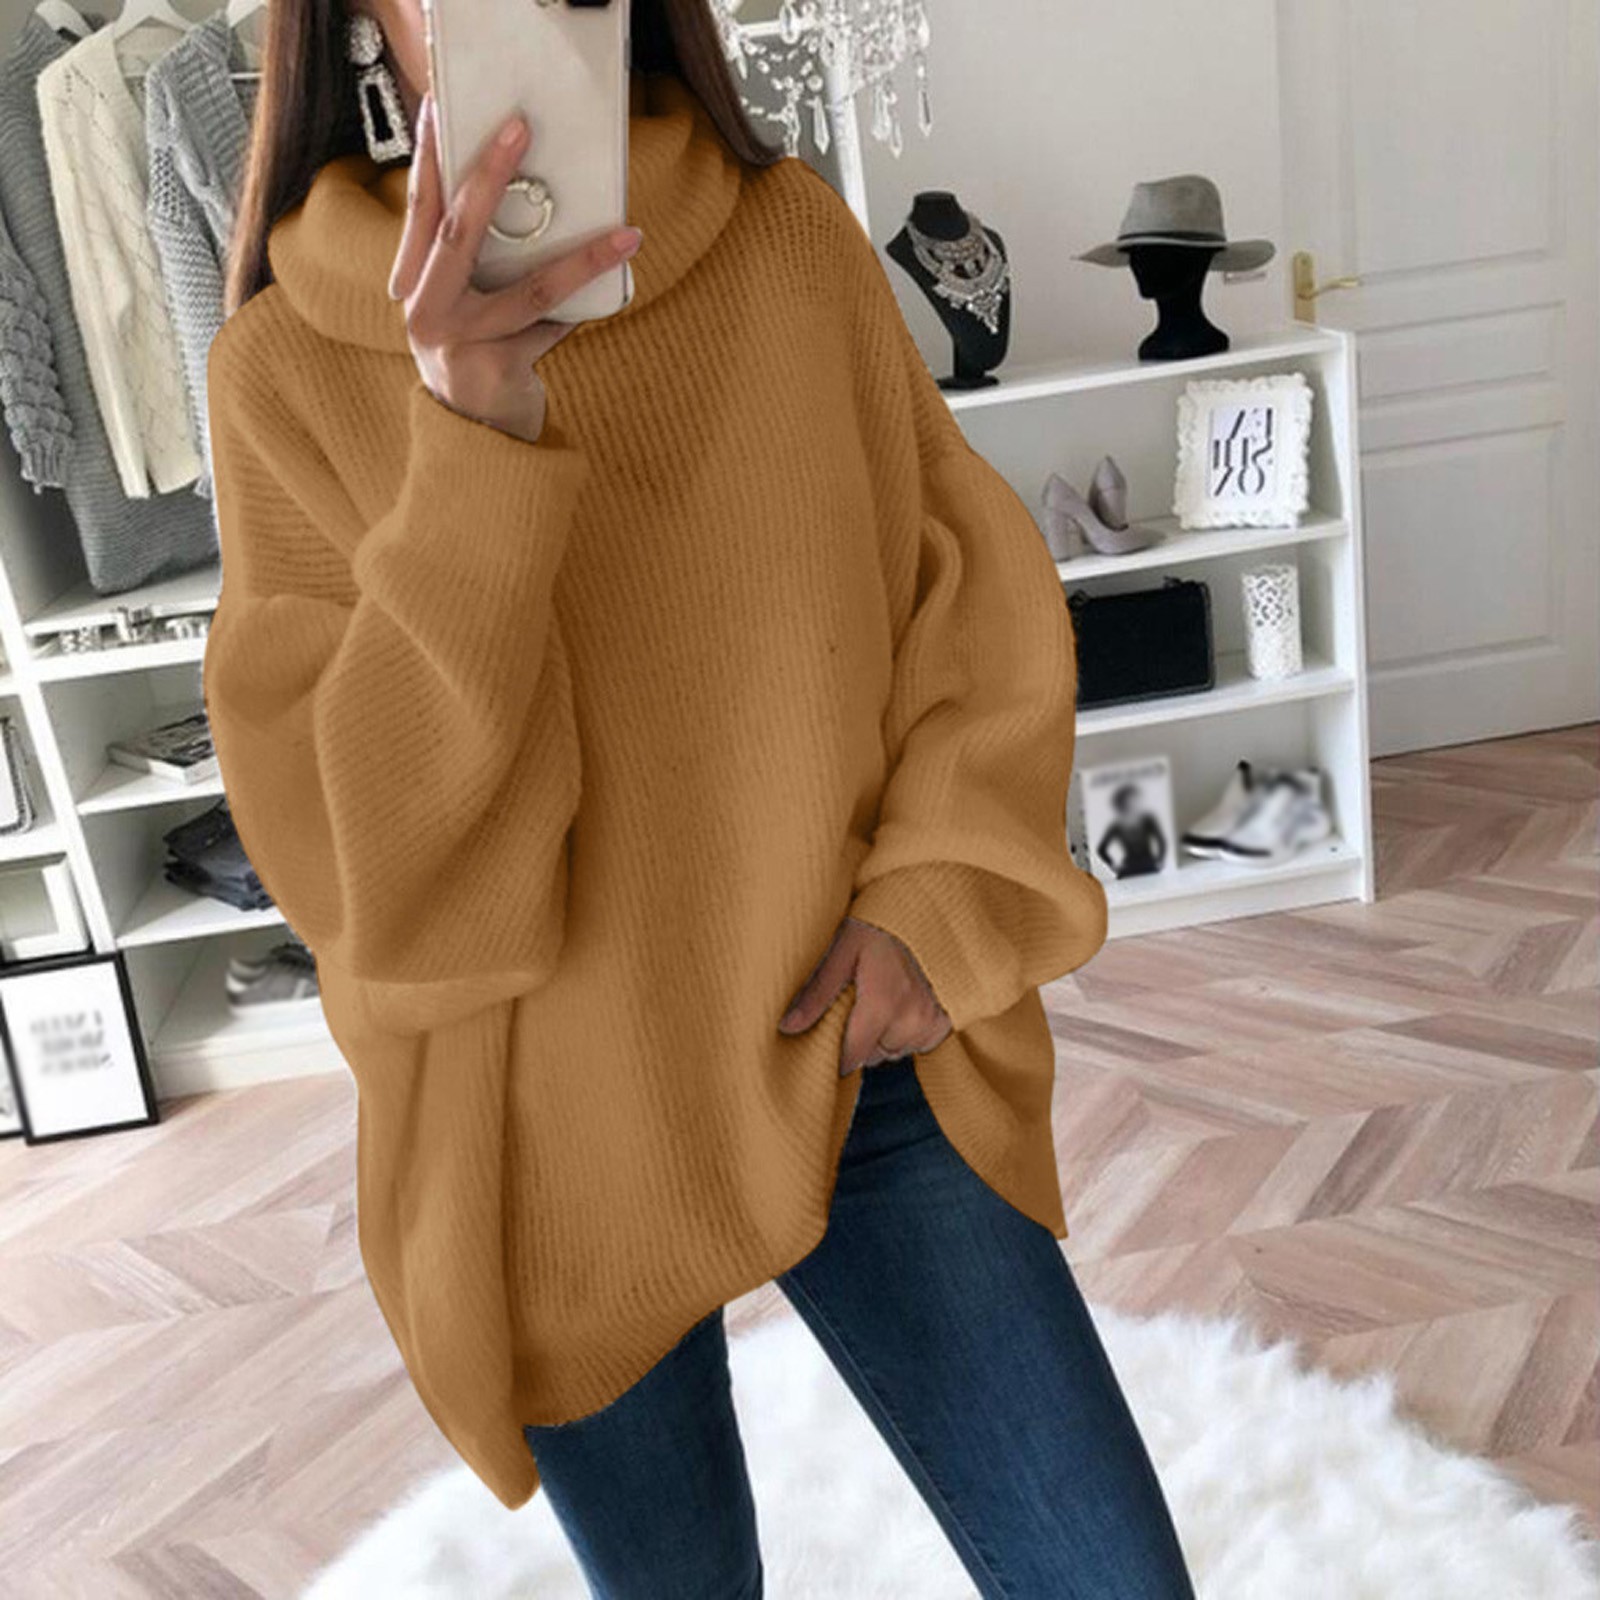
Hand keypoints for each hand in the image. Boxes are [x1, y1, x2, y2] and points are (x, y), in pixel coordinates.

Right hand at [387, 92, 643, 443]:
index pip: (420, 207)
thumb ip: (474, 263)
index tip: (439, 104)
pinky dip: (587, 310)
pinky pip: (554, 330)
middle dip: (490, 172)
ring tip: (626, 233)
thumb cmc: (477, 358)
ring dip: (584, 259)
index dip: (428, 156)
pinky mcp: (496, 370)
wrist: (475, 442)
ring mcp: (458, 343)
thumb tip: (528, 199)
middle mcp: (425, 310)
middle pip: (459, 230)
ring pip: (529, 288)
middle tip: (521, 127)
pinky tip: (619, 287)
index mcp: (413, 284)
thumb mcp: (462, 307)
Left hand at [778, 916, 952, 1075]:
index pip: (850, 1058)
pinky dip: (907, 1030)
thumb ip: (817, 992)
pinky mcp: (948, 1021)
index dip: (834, 1052)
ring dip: (883, 1036)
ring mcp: (934, 1023)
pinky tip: (902, 1001)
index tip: (827, 1035)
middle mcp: (911, 1021)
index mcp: (882, 1005)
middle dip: (859, 1038)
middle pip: (872, 1055)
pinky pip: (920, 1043)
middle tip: (854, 1003)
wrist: (931, 905)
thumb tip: (787, 1027)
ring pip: (895, 1051)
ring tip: (879, 998)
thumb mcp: (843, 948)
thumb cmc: (882, 922)